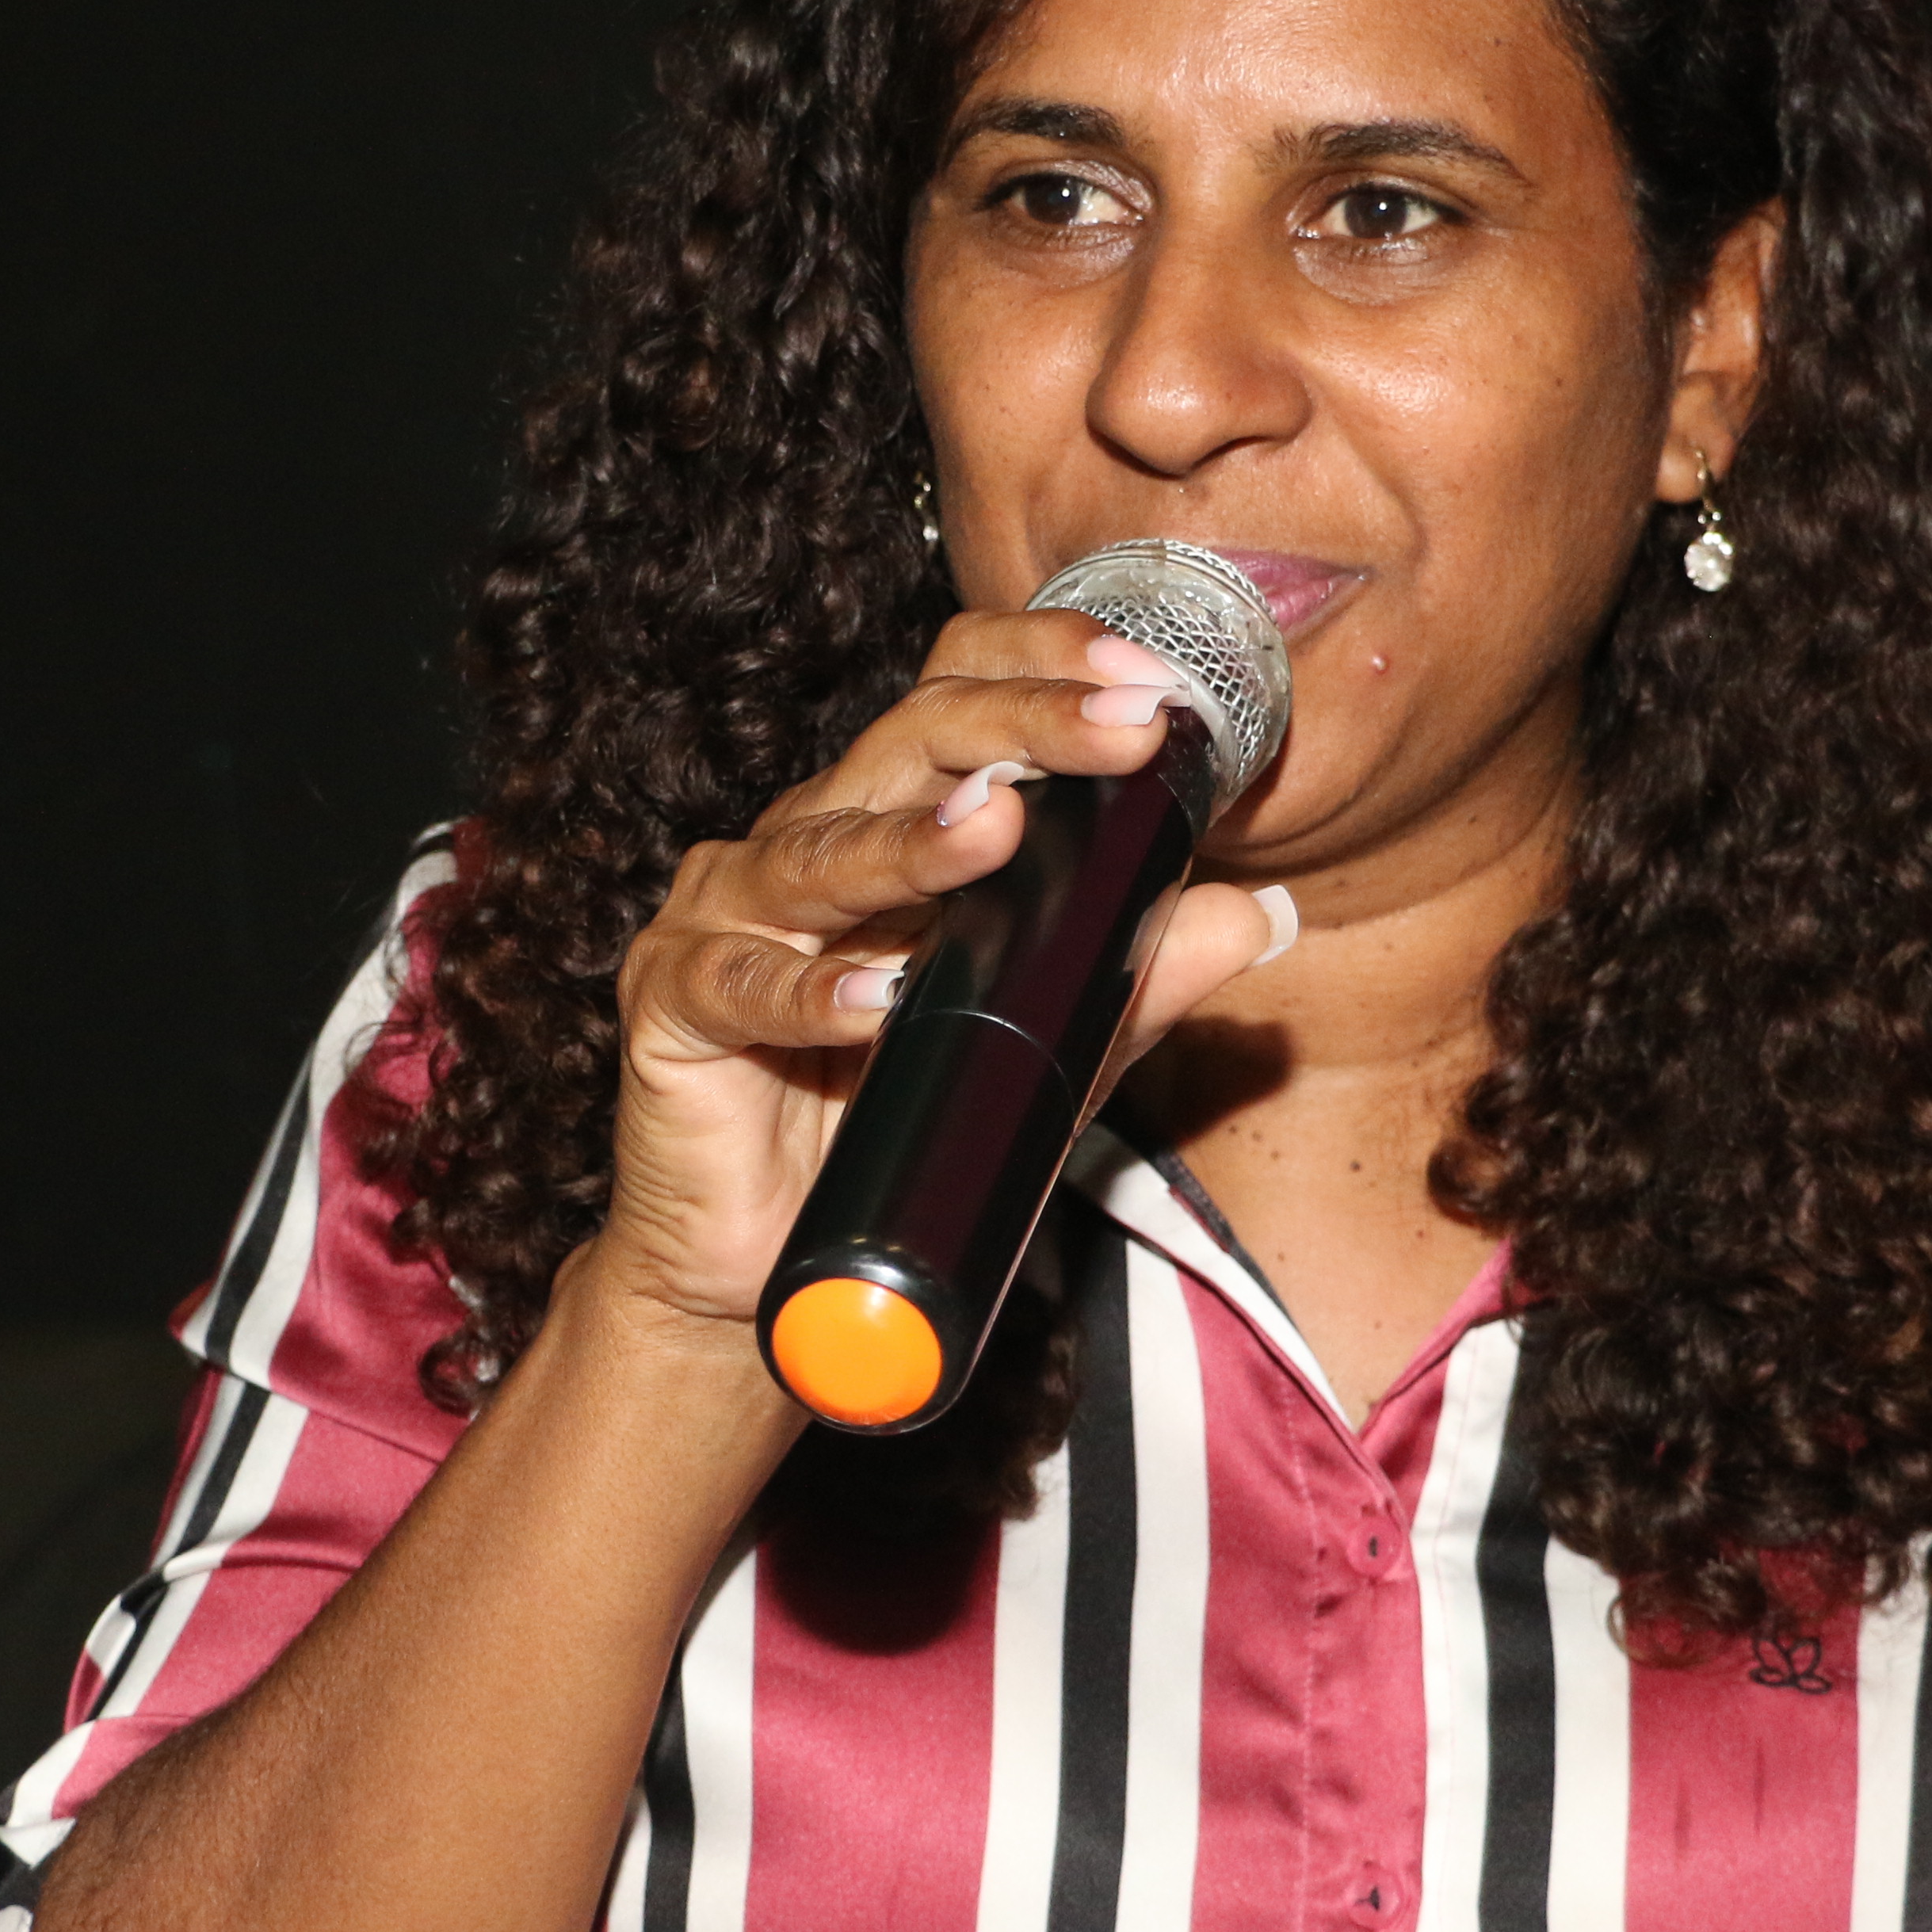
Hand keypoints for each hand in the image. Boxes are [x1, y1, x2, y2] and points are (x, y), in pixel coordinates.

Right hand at [580, 608, 1287, 1356]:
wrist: (768, 1265)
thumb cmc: (896, 1125)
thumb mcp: (1042, 1046)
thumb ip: (1135, 978)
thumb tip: (1259, 916)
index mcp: (888, 821)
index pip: (957, 694)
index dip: (1042, 666)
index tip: (1149, 681)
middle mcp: (804, 841)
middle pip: (905, 744)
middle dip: (1022, 725)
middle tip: (1122, 724)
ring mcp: (730, 914)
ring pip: (817, 853)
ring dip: (910, 843)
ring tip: (995, 826)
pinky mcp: (672, 1002)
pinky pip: (739, 984)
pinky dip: (805, 992)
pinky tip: (870, 1001)